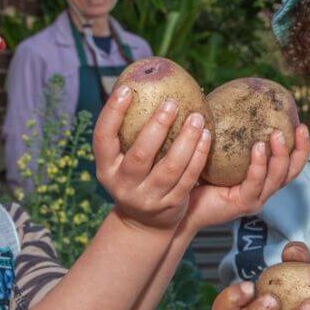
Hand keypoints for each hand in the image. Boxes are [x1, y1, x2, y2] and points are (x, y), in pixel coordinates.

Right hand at [93, 87, 211, 229]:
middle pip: (140, 154)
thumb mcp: (122, 160)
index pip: (102, 138)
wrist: (143, 224)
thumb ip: (127, 133)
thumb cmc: (134, 176)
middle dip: (157, 126)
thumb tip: (138, 85)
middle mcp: (122, 185)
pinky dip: (198, 156)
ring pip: (169, 167)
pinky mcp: (170, 205)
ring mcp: (147, 198)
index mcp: (106, 168)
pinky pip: (188, 178)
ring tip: (197, 117)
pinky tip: (206, 136)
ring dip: (186, 140)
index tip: (126, 89)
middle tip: (172, 103)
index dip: (112, 113)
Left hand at [184, 124, 309, 230]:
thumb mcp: (217, 152)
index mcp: (261, 178)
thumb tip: (220, 98)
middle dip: (300, 150)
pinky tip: (258, 148)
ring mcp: (255, 198)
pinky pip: (255, 183)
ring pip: (277, 178)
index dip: (301, 147)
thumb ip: (226, 134)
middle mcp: (262, 189)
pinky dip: (259, 166)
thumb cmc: (197, 176)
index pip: (289, 164)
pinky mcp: (243, 204)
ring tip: (276, 135)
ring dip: (280, 155)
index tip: (301, 125)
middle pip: (291, 172)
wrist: (181, 205)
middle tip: (299, 128)